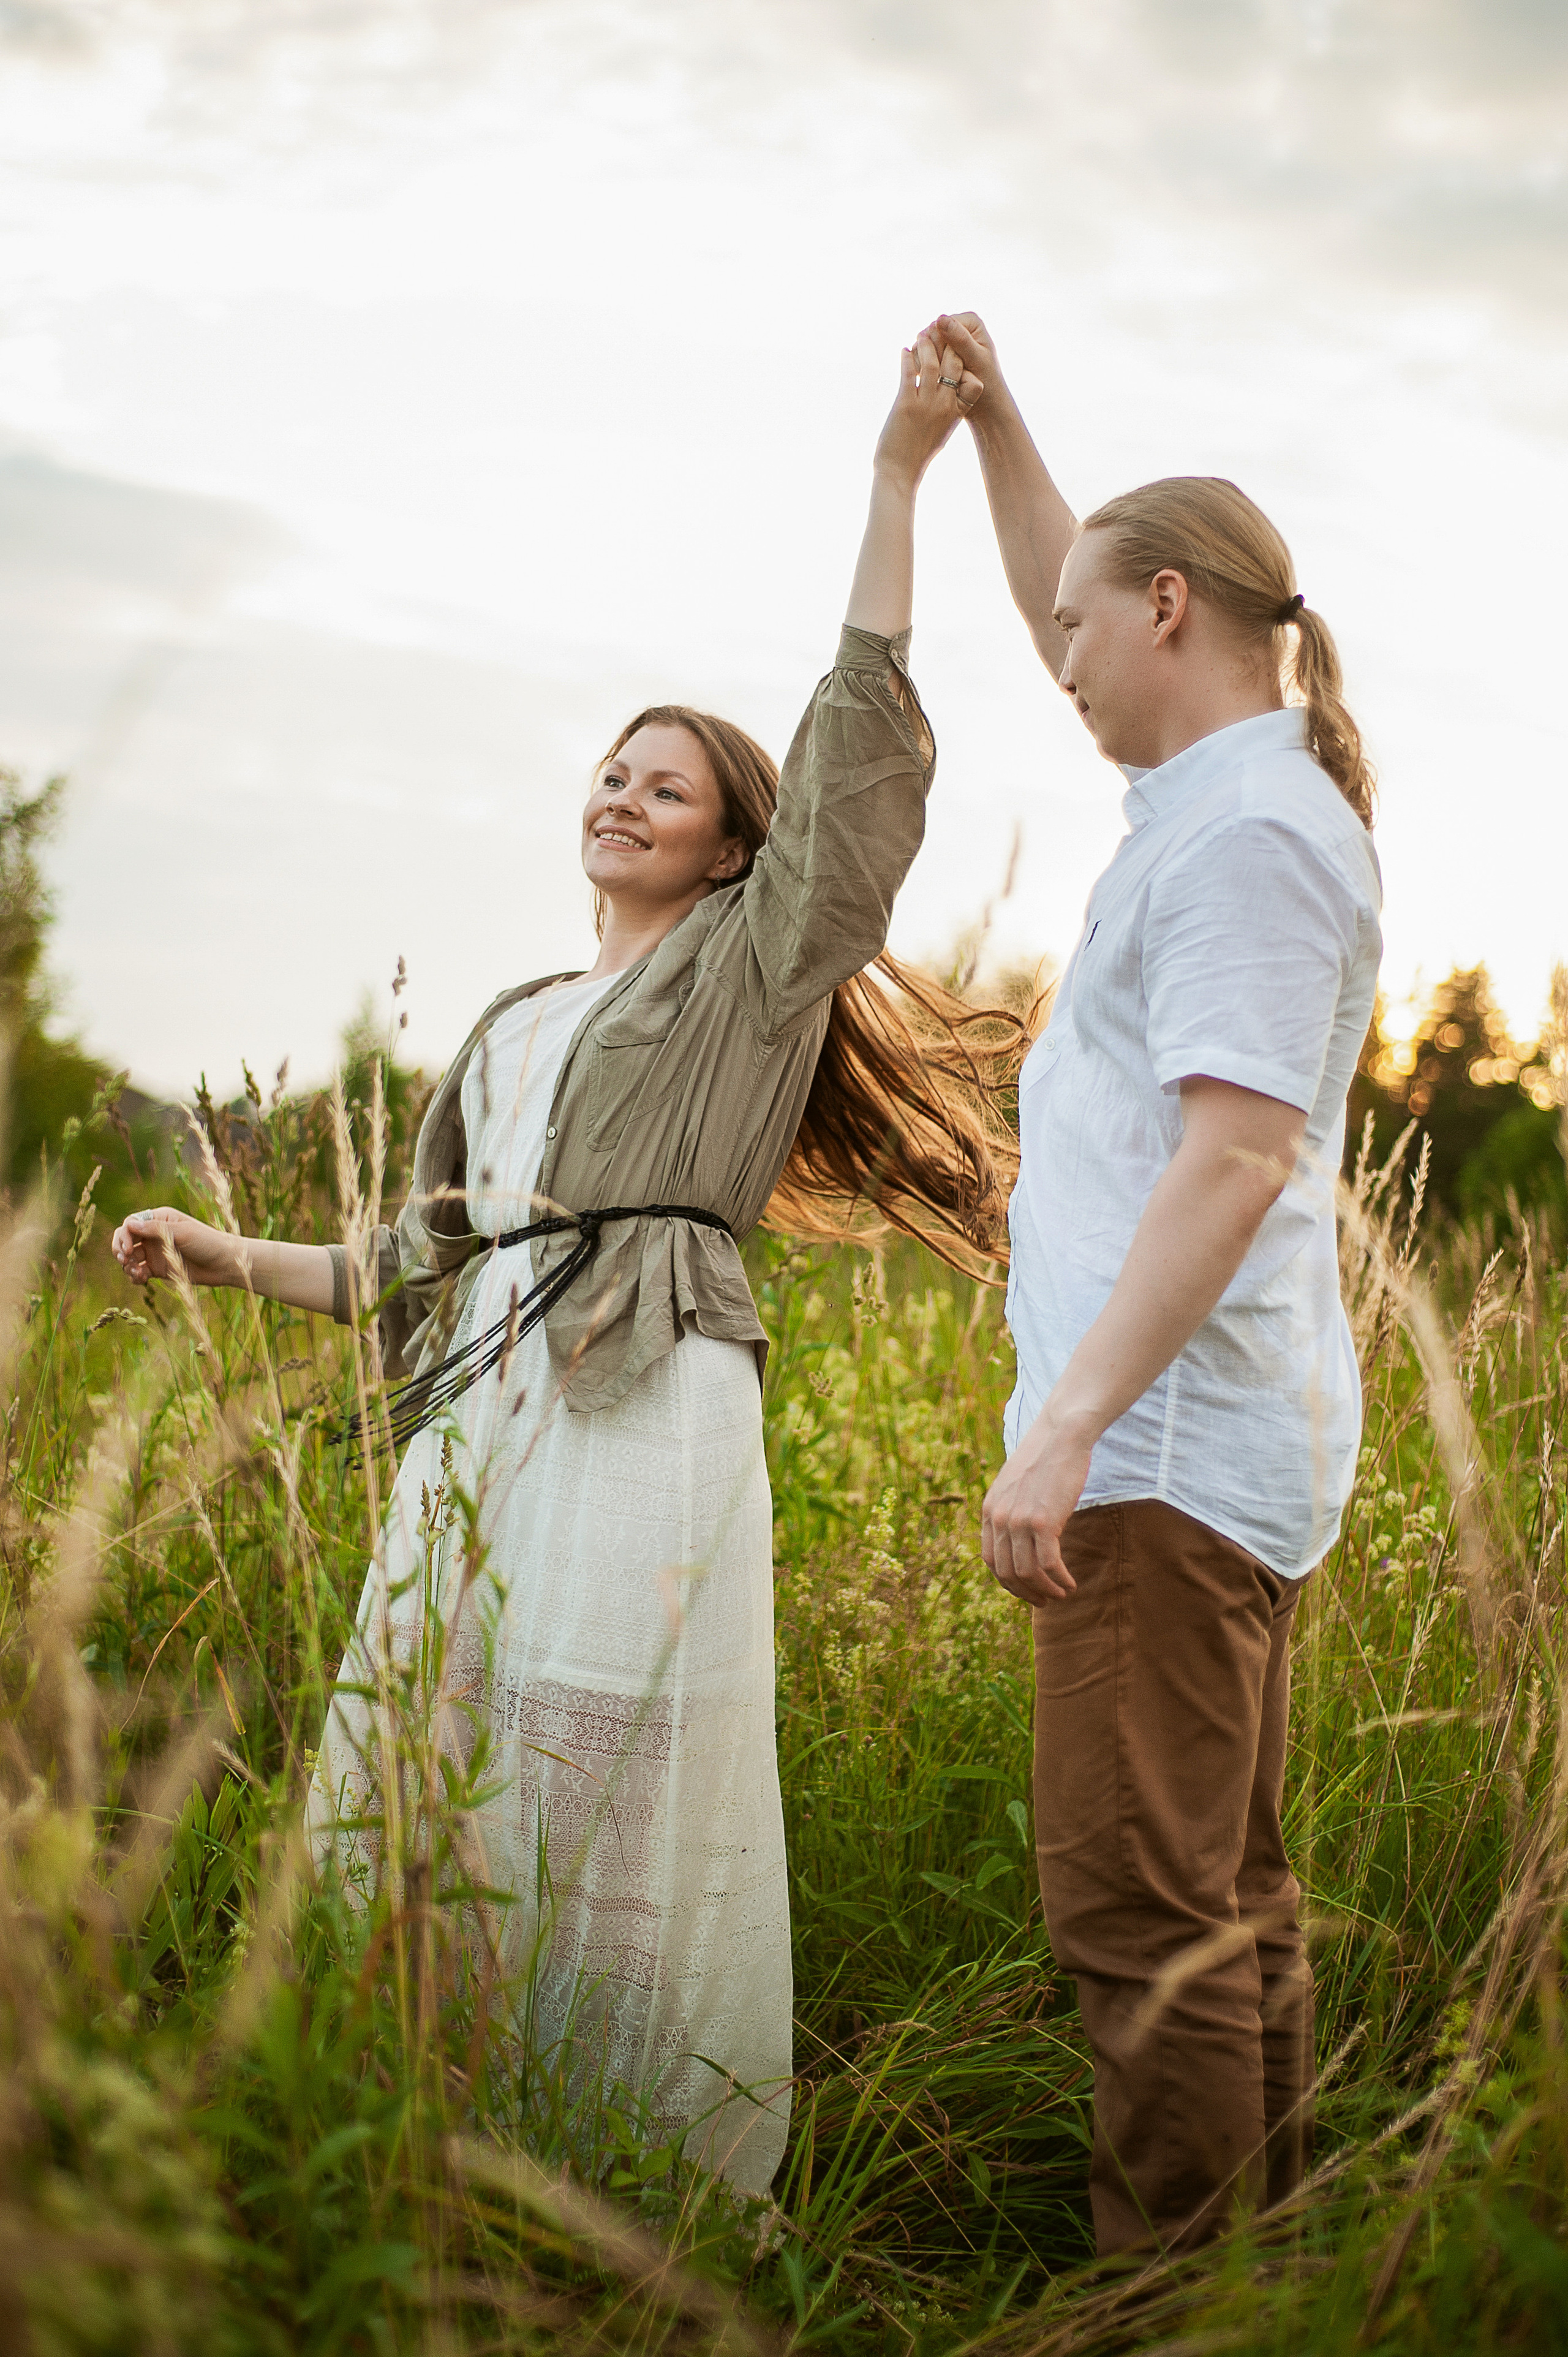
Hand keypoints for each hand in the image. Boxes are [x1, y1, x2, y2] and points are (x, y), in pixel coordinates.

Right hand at [112, 1207, 239, 1289]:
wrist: (224, 1264)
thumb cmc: (207, 1242)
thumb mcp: (183, 1233)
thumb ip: (156, 1229)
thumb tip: (129, 1225)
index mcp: (160, 1219)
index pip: (131, 1224)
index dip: (124, 1236)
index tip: (128, 1250)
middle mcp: (154, 1234)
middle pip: (125, 1239)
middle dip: (120, 1250)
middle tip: (125, 1261)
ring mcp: (155, 1252)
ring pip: (129, 1257)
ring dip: (127, 1265)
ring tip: (137, 1274)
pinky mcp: (158, 1269)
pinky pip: (139, 1272)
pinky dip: (135, 1276)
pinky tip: (140, 1280)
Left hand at [872, 330, 982, 491]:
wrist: (900, 472)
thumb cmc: (918, 453)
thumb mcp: (941, 431)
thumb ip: (947, 411)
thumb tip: (946, 396)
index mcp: (956, 413)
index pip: (972, 381)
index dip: (966, 362)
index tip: (958, 350)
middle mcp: (944, 406)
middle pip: (954, 365)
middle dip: (948, 345)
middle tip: (938, 332)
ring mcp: (926, 405)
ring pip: (932, 363)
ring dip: (926, 346)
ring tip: (920, 336)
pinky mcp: (905, 405)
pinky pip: (908, 373)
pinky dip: (906, 358)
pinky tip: (904, 352)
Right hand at [925, 312, 1012, 429]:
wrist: (987, 404)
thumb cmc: (988, 383)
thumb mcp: (975, 360)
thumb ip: (960, 339)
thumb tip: (940, 319)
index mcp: (970, 322)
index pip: (940, 325)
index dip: (937, 345)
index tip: (943, 366)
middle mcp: (958, 326)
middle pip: (930, 334)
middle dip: (931, 354)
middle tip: (938, 375)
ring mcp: (948, 340)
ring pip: (924, 345)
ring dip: (924, 361)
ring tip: (933, 379)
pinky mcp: (940, 353)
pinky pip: (922, 355)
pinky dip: (922, 366)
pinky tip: (926, 379)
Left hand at [980, 1405, 1093, 1604]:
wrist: (1061, 1436)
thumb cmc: (1044, 1459)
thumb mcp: (1016, 1487)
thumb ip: (1011, 1512)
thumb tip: (1020, 1542)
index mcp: (989, 1510)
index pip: (991, 1560)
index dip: (1008, 1581)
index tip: (1026, 1590)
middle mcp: (999, 1518)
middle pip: (1006, 1572)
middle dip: (1026, 1593)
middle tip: (1044, 1601)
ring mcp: (1019, 1520)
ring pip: (1027, 1572)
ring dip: (1046, 1590)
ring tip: (1061, 1594)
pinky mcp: (1043, 1521)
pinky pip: (1048, 1564)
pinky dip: (1059, 1579)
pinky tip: (1070, 1583)